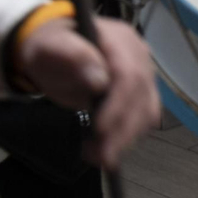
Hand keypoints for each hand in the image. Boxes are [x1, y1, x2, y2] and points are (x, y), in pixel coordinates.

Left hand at [15, 17, 159, 168]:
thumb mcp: (50, 45)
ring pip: (147, 110)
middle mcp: (139, 56)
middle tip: (101, 156)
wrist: (55, 50)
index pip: (130, 74)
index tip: (100, 129)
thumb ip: (72, 55)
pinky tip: (108, 149)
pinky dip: (129, 136)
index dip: (119, 104)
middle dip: (123, 129)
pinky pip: (144, 117)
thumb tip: (99, 80)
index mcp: (120, 40)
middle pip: (141, 95)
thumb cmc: (51, 47)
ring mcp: (143, 74)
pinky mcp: (140, 93)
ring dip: (127, 138)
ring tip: (100, 157)